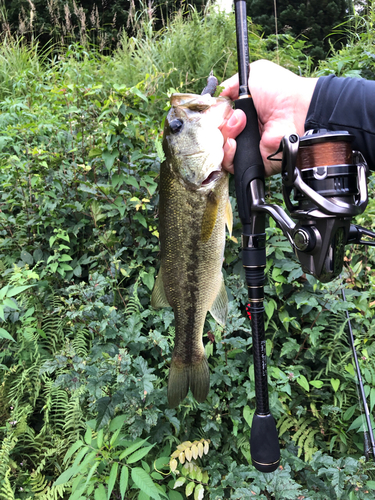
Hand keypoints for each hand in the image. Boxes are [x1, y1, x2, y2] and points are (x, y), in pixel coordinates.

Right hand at [220, 59, 317, 175]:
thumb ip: (232, 83)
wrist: (296, 109)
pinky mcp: (251, 162)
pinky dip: (228, 153)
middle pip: (213, 134)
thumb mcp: (253, 74)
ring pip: (217, 149)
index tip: (219, 107)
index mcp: (241, 113)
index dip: (213, 114)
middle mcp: (241, 131)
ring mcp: (245, 148)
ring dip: (225, 134)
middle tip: (237, 115)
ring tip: (241, 124)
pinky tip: (236, 142)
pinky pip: (229, 163)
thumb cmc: (280, 90)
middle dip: (219, 123)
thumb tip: (218, 97)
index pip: (215, 118)